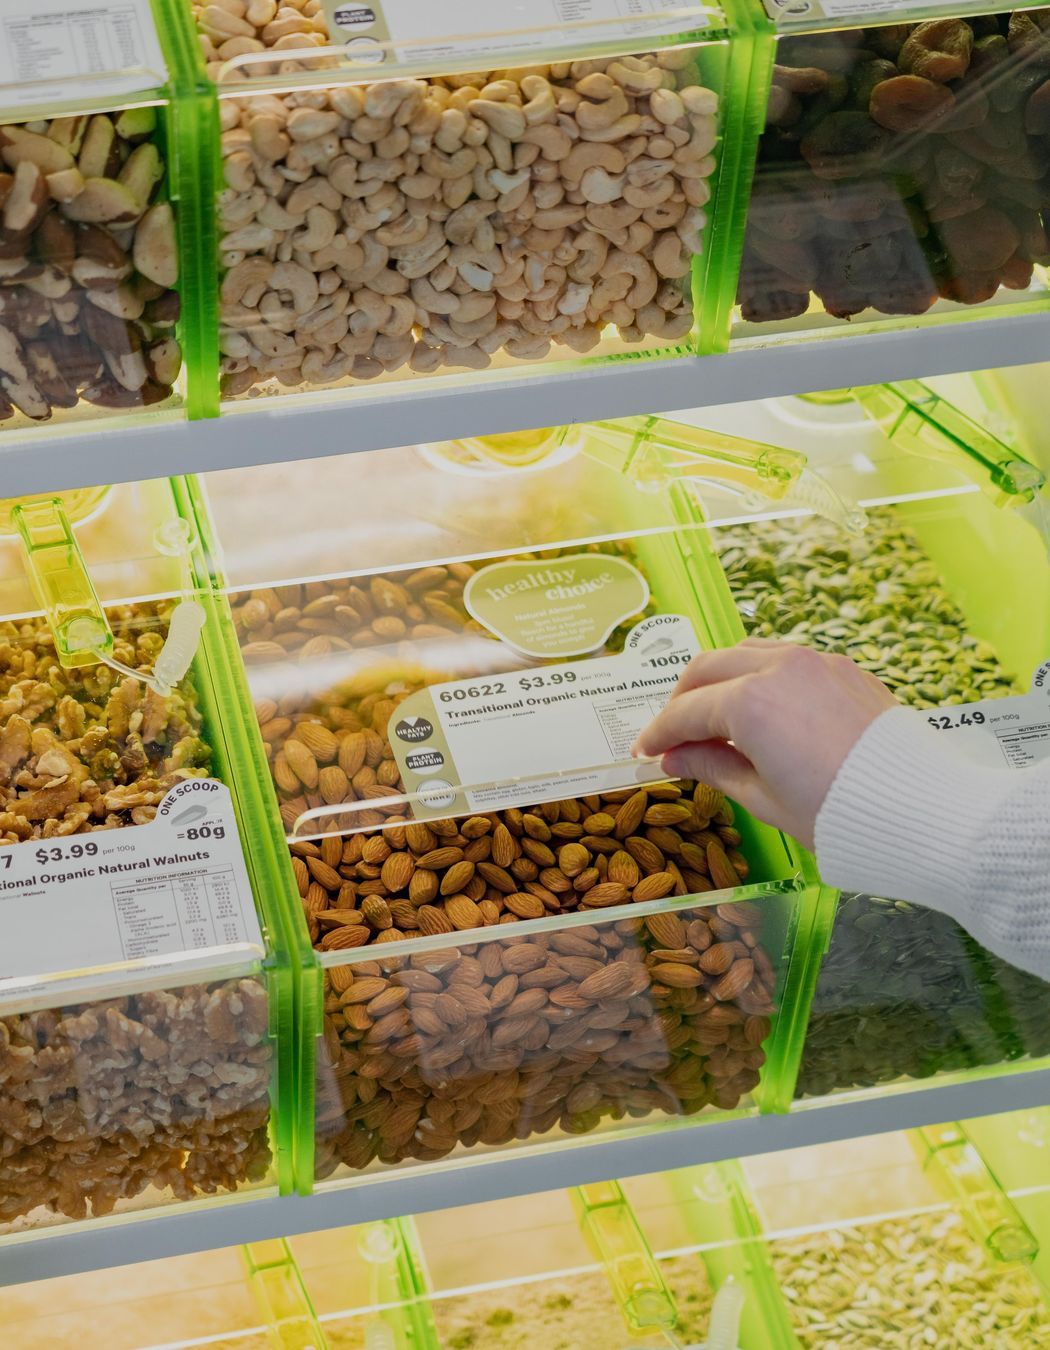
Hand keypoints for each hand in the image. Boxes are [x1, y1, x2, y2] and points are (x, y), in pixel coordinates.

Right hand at [632, 639, 897, 847]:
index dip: (659, 733)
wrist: (917, 806)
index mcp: (750, 703)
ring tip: (711, 714)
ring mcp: (813, 661)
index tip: (645, 752)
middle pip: (708, 668)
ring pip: (745, 652)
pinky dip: (758, 673)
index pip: (686, 712)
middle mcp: (778, 668)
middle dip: (682, 698)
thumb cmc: (837, 812)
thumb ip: (712, 768)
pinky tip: (758, 705)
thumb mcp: (763, 799)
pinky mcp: (841, 666)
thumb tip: (675, 758)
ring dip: (719, 678)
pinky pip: (785, 656)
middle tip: (671, 733)